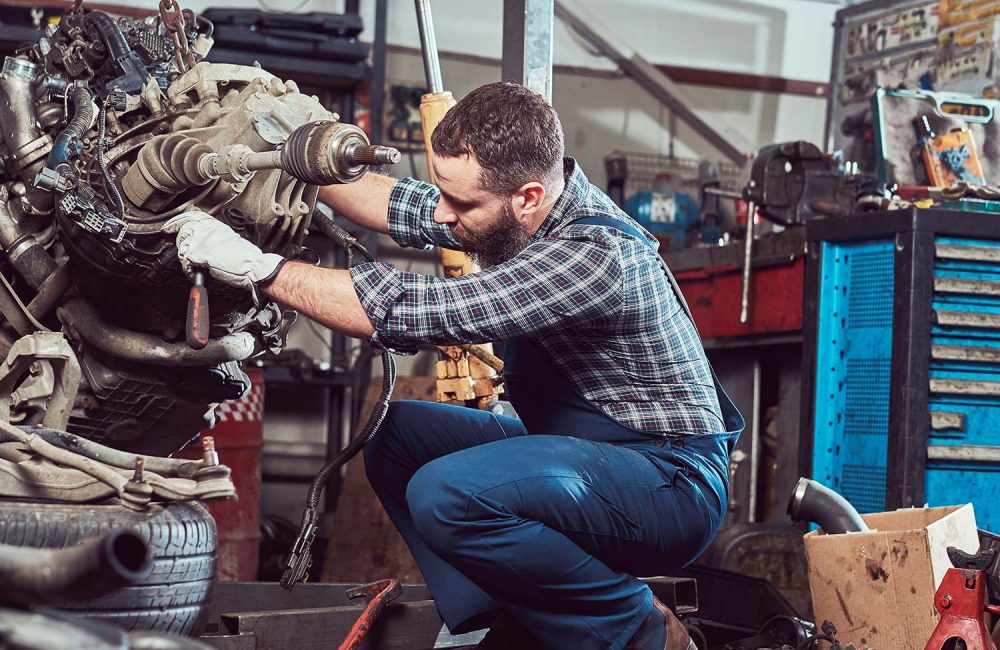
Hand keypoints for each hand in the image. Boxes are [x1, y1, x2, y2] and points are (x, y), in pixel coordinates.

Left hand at [162, 210, 285, 304]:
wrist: (253, 267)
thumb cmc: (247, 259)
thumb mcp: (231, 241)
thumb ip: (215, 239)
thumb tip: (205, 244)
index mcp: (217, 225)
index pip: (192, 216)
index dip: (177, 220)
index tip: (169, 226)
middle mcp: (208, 230)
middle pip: (183, 231)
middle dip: (182, 245)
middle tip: (188, 256)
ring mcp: (203, 240)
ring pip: (182, 248)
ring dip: (187, 260)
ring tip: (196, 268)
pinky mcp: (200, 254)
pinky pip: (186, 262)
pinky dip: (189, 271)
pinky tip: (197, 273)